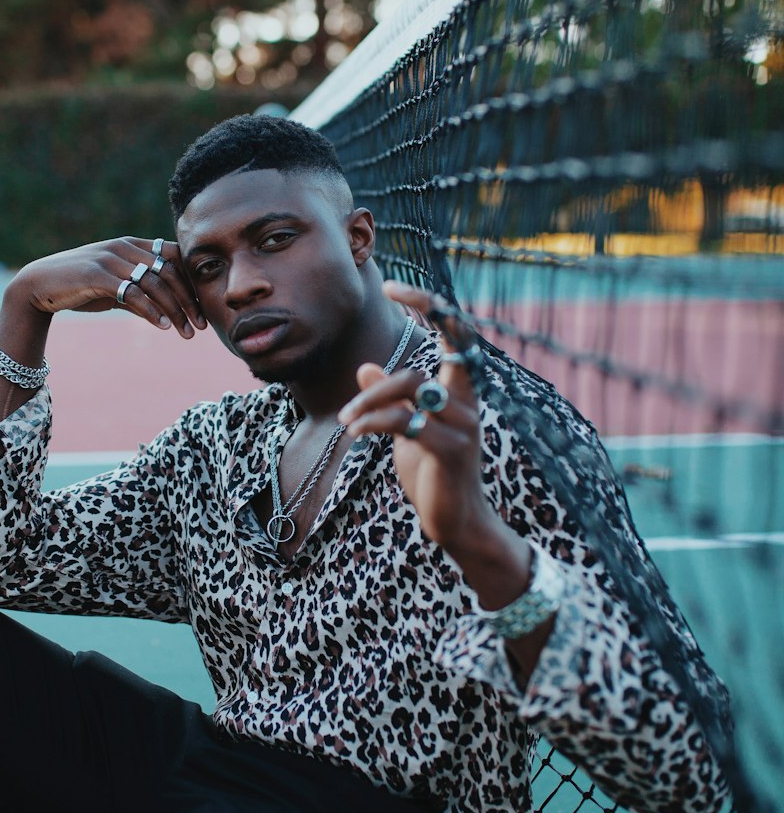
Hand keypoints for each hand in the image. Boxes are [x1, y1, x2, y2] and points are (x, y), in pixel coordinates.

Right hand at [9, 236, 205, 338]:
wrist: (39, 285)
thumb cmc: (80, 287)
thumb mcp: (115, 289)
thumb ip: (140, 294)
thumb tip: (166, 314)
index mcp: (132, 245)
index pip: (175, 255)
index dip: (192, 281)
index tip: (202, 307)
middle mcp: (125, 247)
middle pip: (170, 271)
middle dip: (189, 301)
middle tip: (202, 325)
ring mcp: (111, 259)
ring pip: (155, 283)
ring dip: (175, 310)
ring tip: (186, 332)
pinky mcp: (97, 275)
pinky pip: (133, 293)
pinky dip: (151, 310)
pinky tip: (162, 326)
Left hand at [339, 283, 494, 553]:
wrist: (457, 525)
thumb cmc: (433, 476)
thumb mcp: (407, 432)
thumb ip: (392, 400)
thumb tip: (365, 366)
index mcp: (461, 393)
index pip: (456, 336)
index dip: (432, 307)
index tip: (394, 288)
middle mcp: (468, 402)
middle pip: (439, 352)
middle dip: (410, 332)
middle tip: (373, 327)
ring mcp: (464, 426)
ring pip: (413, 386)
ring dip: (369, 399)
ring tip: (345, 420)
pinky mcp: (451, 451)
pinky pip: (406, 422)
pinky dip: (373, 423)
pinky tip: (354, 432)